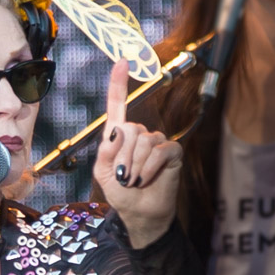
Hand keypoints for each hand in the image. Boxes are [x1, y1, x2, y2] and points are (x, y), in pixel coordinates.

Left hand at [92, 59, 182, 247]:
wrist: (139, 213)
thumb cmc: (120, 192)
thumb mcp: (102, 172)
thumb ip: (105, 150)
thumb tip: (118, 130)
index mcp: (119, 135)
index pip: (118, 105)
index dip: (118, 84)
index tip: (122, 61)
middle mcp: (139, 134)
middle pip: (129, 129)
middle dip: (122, 156)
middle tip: (123, 176)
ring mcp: (157, 142)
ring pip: (143, 141)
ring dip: (133, 165)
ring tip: (132, 181)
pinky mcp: (172, 152)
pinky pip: (159, 151)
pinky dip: (148, 168)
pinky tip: (144, 180)